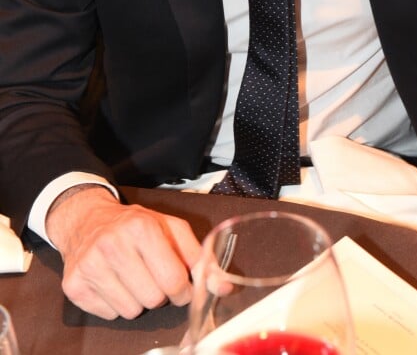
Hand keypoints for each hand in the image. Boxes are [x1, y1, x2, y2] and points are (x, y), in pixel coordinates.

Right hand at [46, 185, 199, 319]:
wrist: (88, 220)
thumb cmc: (134, 225)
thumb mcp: (171, 229)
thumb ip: (200, 258)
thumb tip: (224, 287)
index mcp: (141, 228)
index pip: (174, 280)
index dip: (182, 288)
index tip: (178, 282)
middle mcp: (113, 245)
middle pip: (153, 299)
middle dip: (159, 293)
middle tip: (151, 275)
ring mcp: (90, 267)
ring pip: (131, 311)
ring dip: (138, 299)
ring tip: (131, 276)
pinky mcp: (74, 286)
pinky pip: (110, 315)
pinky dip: (116, 303)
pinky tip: (114, 282)